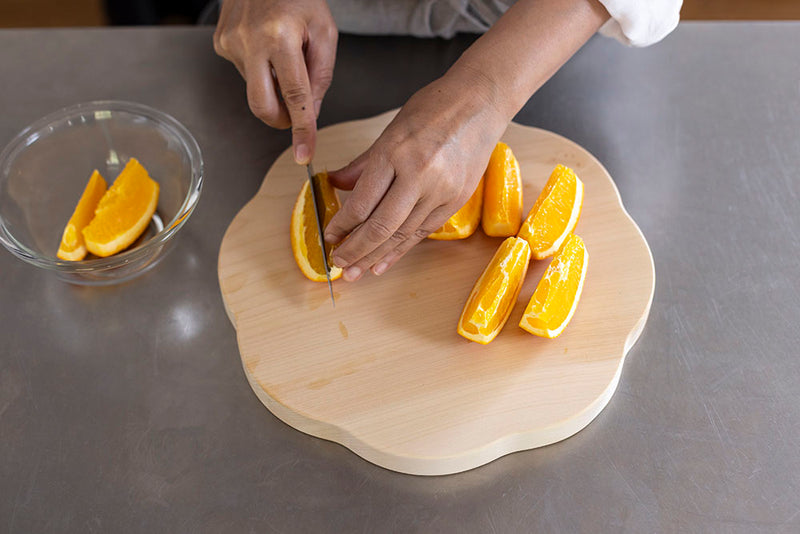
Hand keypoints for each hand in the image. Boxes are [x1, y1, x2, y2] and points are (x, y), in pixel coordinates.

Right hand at [213, 0, 337, 163]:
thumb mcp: (324, 32)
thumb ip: (320, 76)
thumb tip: (310, 114)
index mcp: (280, 36)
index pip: (295, 96)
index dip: (302, 129)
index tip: (303, 155)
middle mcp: (250, 41)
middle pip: (262, 105)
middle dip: (282, 119)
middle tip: (296, 113)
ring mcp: (230, 43)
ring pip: (256, 89)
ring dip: (274, 84)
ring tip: (284, 53)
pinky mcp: (220, 44)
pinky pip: (245, 74)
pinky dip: (261, 70)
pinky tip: (266, 46)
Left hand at [325, 67, 509, 280]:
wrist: (481, 102)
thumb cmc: (434, 108)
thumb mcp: (390, 130)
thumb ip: (363, 164)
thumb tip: (335, 183)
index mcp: (395, 153)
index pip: (362, 202)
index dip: (342, 225)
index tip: (330, 236)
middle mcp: (418, 175)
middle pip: (381, 226)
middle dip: (356, 249)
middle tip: (338, 263)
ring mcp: (441, 191)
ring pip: (402, 235)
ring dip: (375, 256)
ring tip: (356, 272)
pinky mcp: (456, 201)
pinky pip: (422, 232)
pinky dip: (401, 250)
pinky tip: (383, 263)